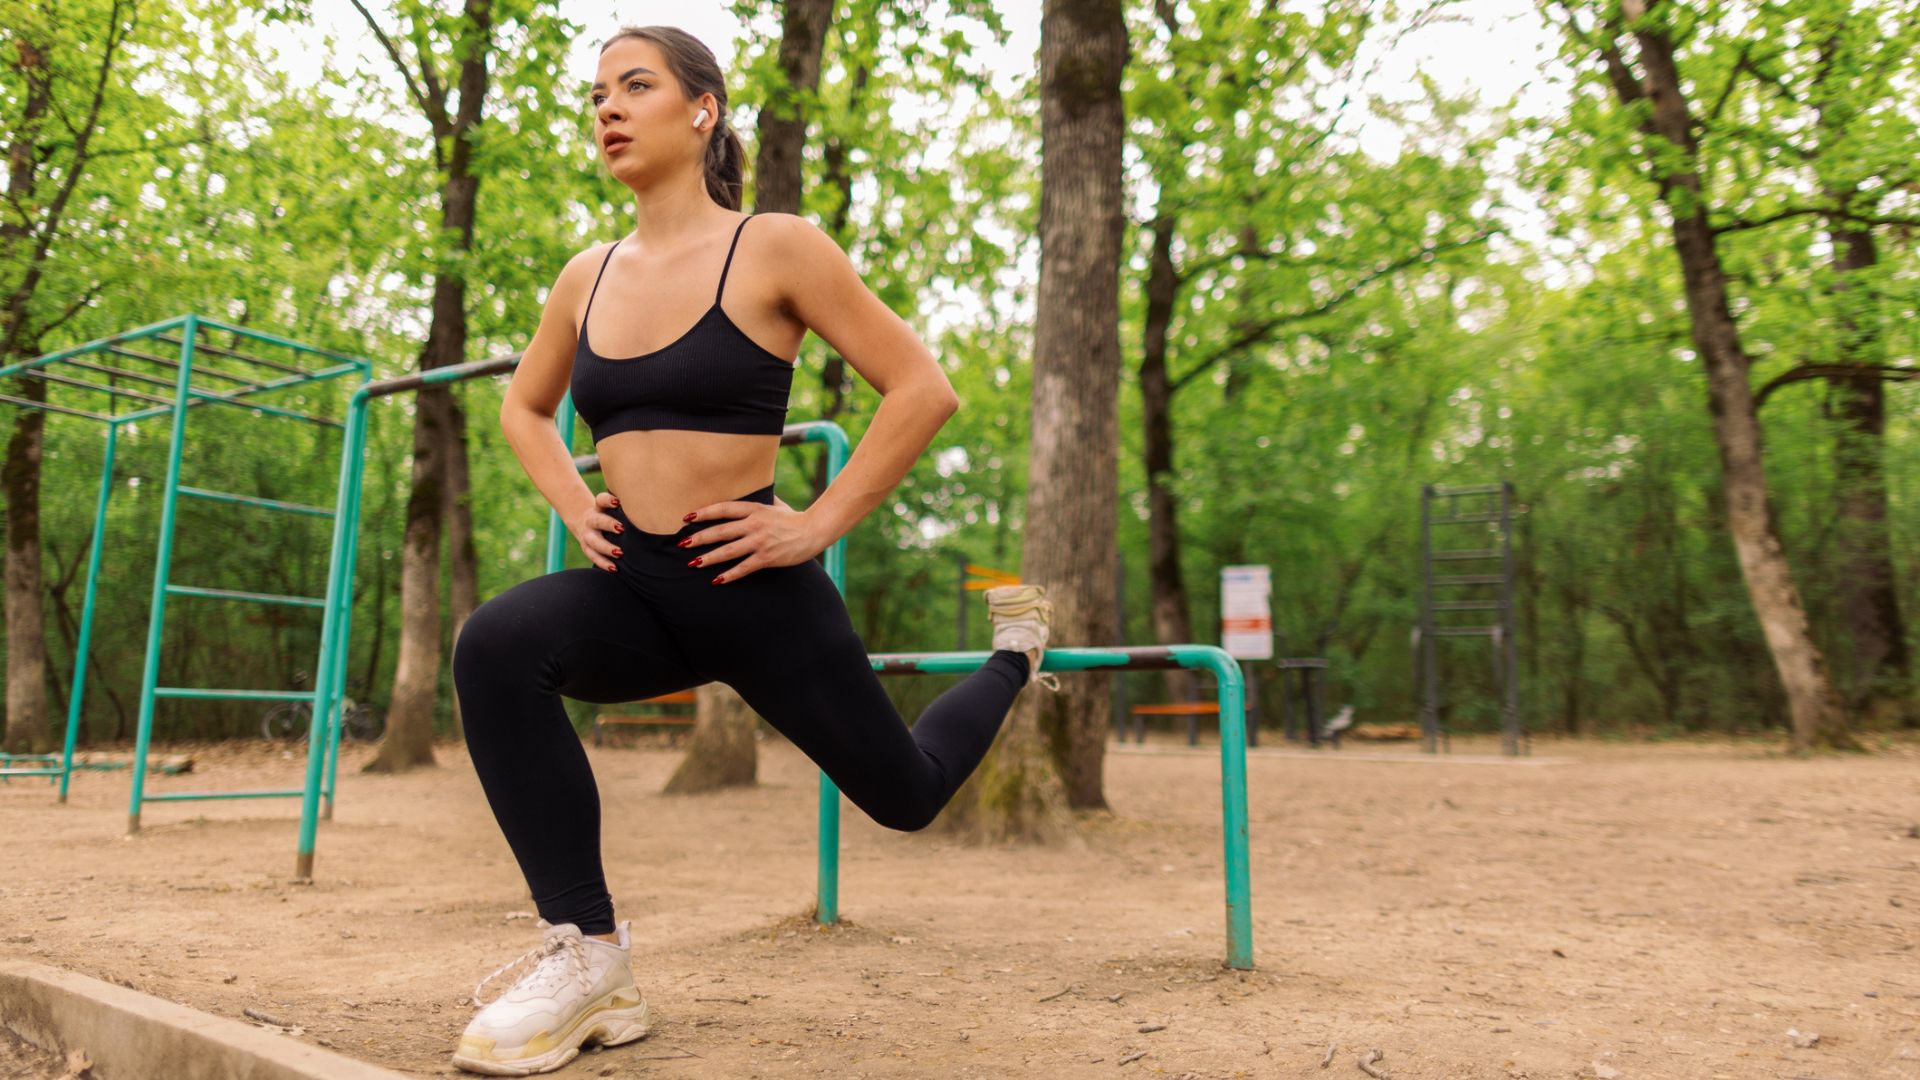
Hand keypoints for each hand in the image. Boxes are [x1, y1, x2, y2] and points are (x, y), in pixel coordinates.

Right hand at [568, 490, 624, 572]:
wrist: (585, 523)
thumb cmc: (609, 515)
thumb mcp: (613, 508)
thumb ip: (626, 509)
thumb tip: (651, 508)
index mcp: (599, 507)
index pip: (601, 500)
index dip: (608, 500)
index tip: (617, 502)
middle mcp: (592, 519)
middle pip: (597, 520)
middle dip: (608, 524)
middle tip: (621, 529)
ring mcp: (587, 534)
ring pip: (594, 541)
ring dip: (606, 547)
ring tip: (619, 552)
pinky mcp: (586, 548)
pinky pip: (593, 556)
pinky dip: (603, 563)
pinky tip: (614, 568)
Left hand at [680, 495, 823, 583]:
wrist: (814, 531)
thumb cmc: (794, 518)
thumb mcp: (775, 504)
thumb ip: (760, 501)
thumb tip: (753, 491)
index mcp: (754, 509)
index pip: (724, 509)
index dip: (704, 512)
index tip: (687, 517)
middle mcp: (755, 524)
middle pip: (721, 531)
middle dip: (699, 538)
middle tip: (682, 543)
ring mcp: (760, 542)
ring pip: (729, 551)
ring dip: (709, 558)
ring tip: (693, 563)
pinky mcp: (767, 558)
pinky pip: (744, 568)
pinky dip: (730, 575)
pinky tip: (717, 580)